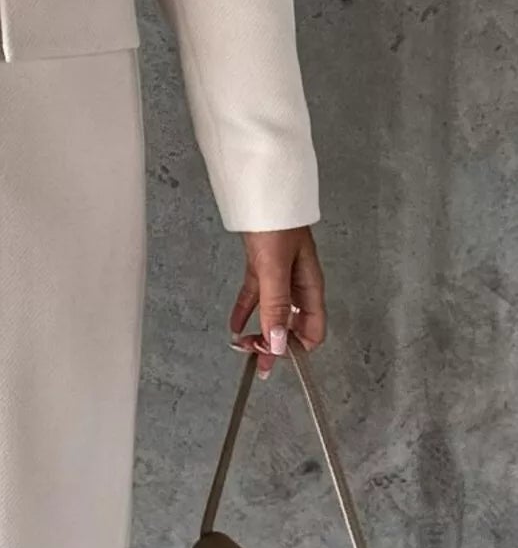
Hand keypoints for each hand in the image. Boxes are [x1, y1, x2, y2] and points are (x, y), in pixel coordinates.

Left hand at [228, 224, 325, 379]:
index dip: (294, 348)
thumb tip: (278, 343)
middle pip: (292, 324)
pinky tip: (235, 324)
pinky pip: (255, 296)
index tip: (272, 358)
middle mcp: (298, 283)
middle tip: (253, 358)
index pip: (312, 330)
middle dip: (275, 344)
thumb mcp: (275, 267)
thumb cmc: (277, 220)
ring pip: (272, 312)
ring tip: (242, 347)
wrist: (262, 188)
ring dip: (259, 331)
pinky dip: (245, 311)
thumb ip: (276, 305)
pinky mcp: (262, 265)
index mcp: (310, 285)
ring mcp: (279, 274)